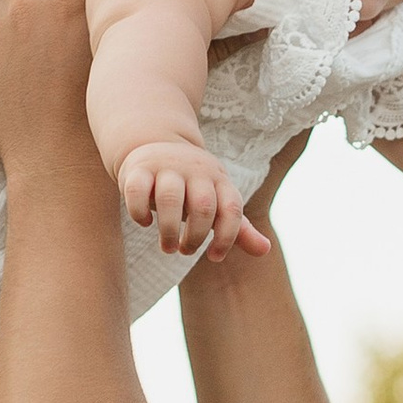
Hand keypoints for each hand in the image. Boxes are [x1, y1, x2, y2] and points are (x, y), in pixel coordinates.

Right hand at [117, 137, 266, 263]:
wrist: (156, 145)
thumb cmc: (192, 187)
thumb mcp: (218, 203)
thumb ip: (239, 228)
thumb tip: (265, 251)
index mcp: (219, 180)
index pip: (232, 210)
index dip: (226, 238)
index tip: (214, 257)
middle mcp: (196, 171)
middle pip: (203, 206)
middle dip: (195, 237)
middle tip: (185, 250)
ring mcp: (167, 167)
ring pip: (170, 199)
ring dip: (168, 231)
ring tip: (167, 247)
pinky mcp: (139, 168)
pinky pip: (137, 191)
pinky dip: (139, 213)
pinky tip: (145, 222)